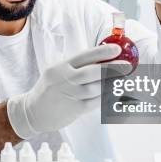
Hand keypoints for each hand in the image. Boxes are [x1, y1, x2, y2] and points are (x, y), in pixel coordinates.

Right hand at [6, 44, 130, 138]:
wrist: (33, 112)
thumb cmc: (49, 90)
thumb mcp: (56, 72)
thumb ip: (75, 67)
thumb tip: (102, 60)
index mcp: (60, 67)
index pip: (84, 56)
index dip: (102, 52)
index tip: (117, 49)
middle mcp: (64, 79)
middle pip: (91, 72)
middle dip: (112, 68)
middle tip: (127, 65)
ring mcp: (70, 95)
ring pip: (95, 88)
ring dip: (112, 83)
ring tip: (124, 79)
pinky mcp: (74, 109)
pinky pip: (95, 102)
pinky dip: (107, 97)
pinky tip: (115, 93)